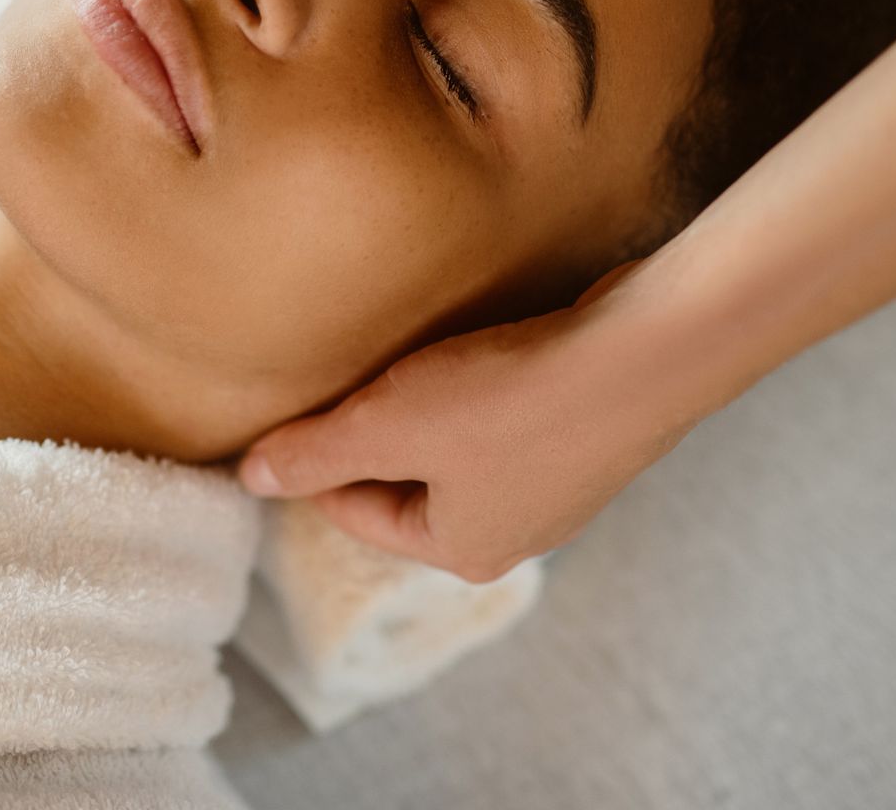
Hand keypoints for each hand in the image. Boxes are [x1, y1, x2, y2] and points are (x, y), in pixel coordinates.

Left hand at [237, 261, 708, 582]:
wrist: (646, 349)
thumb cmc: (510, 398)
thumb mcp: (386, 424)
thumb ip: (313, 454)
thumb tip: (249, 481)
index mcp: (463, 551)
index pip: (356, 513)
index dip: (315, 457)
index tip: (298, 404)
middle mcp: (518, 531)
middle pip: (411, 484)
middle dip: (378, 429)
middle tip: (354, 372)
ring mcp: (563, 483)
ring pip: (461, 447)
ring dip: (431, 403)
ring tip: (413, 352)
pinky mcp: (591, 431)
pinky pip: (511, 416)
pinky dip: (484, 385)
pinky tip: (480, 344)